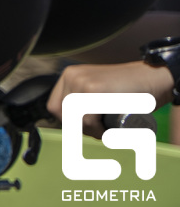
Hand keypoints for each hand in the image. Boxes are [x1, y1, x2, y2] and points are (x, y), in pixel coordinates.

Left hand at [49, 62, 174, 132]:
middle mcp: (71, 76)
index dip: (68, 122)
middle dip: (78, 128)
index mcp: (69, 76)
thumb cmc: (127, 90)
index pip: (55, 106)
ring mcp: (81, 81)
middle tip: (99, 130)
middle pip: (62, 114)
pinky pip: (87, 118)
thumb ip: (84, 100)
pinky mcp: (94, 89)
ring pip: (74, 118)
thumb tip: (69, 125)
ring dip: (90, 130)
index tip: (84, 128)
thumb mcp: (99, 92)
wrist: (151, 78)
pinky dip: (97, 129)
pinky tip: (108, 128)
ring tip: (106, 129)